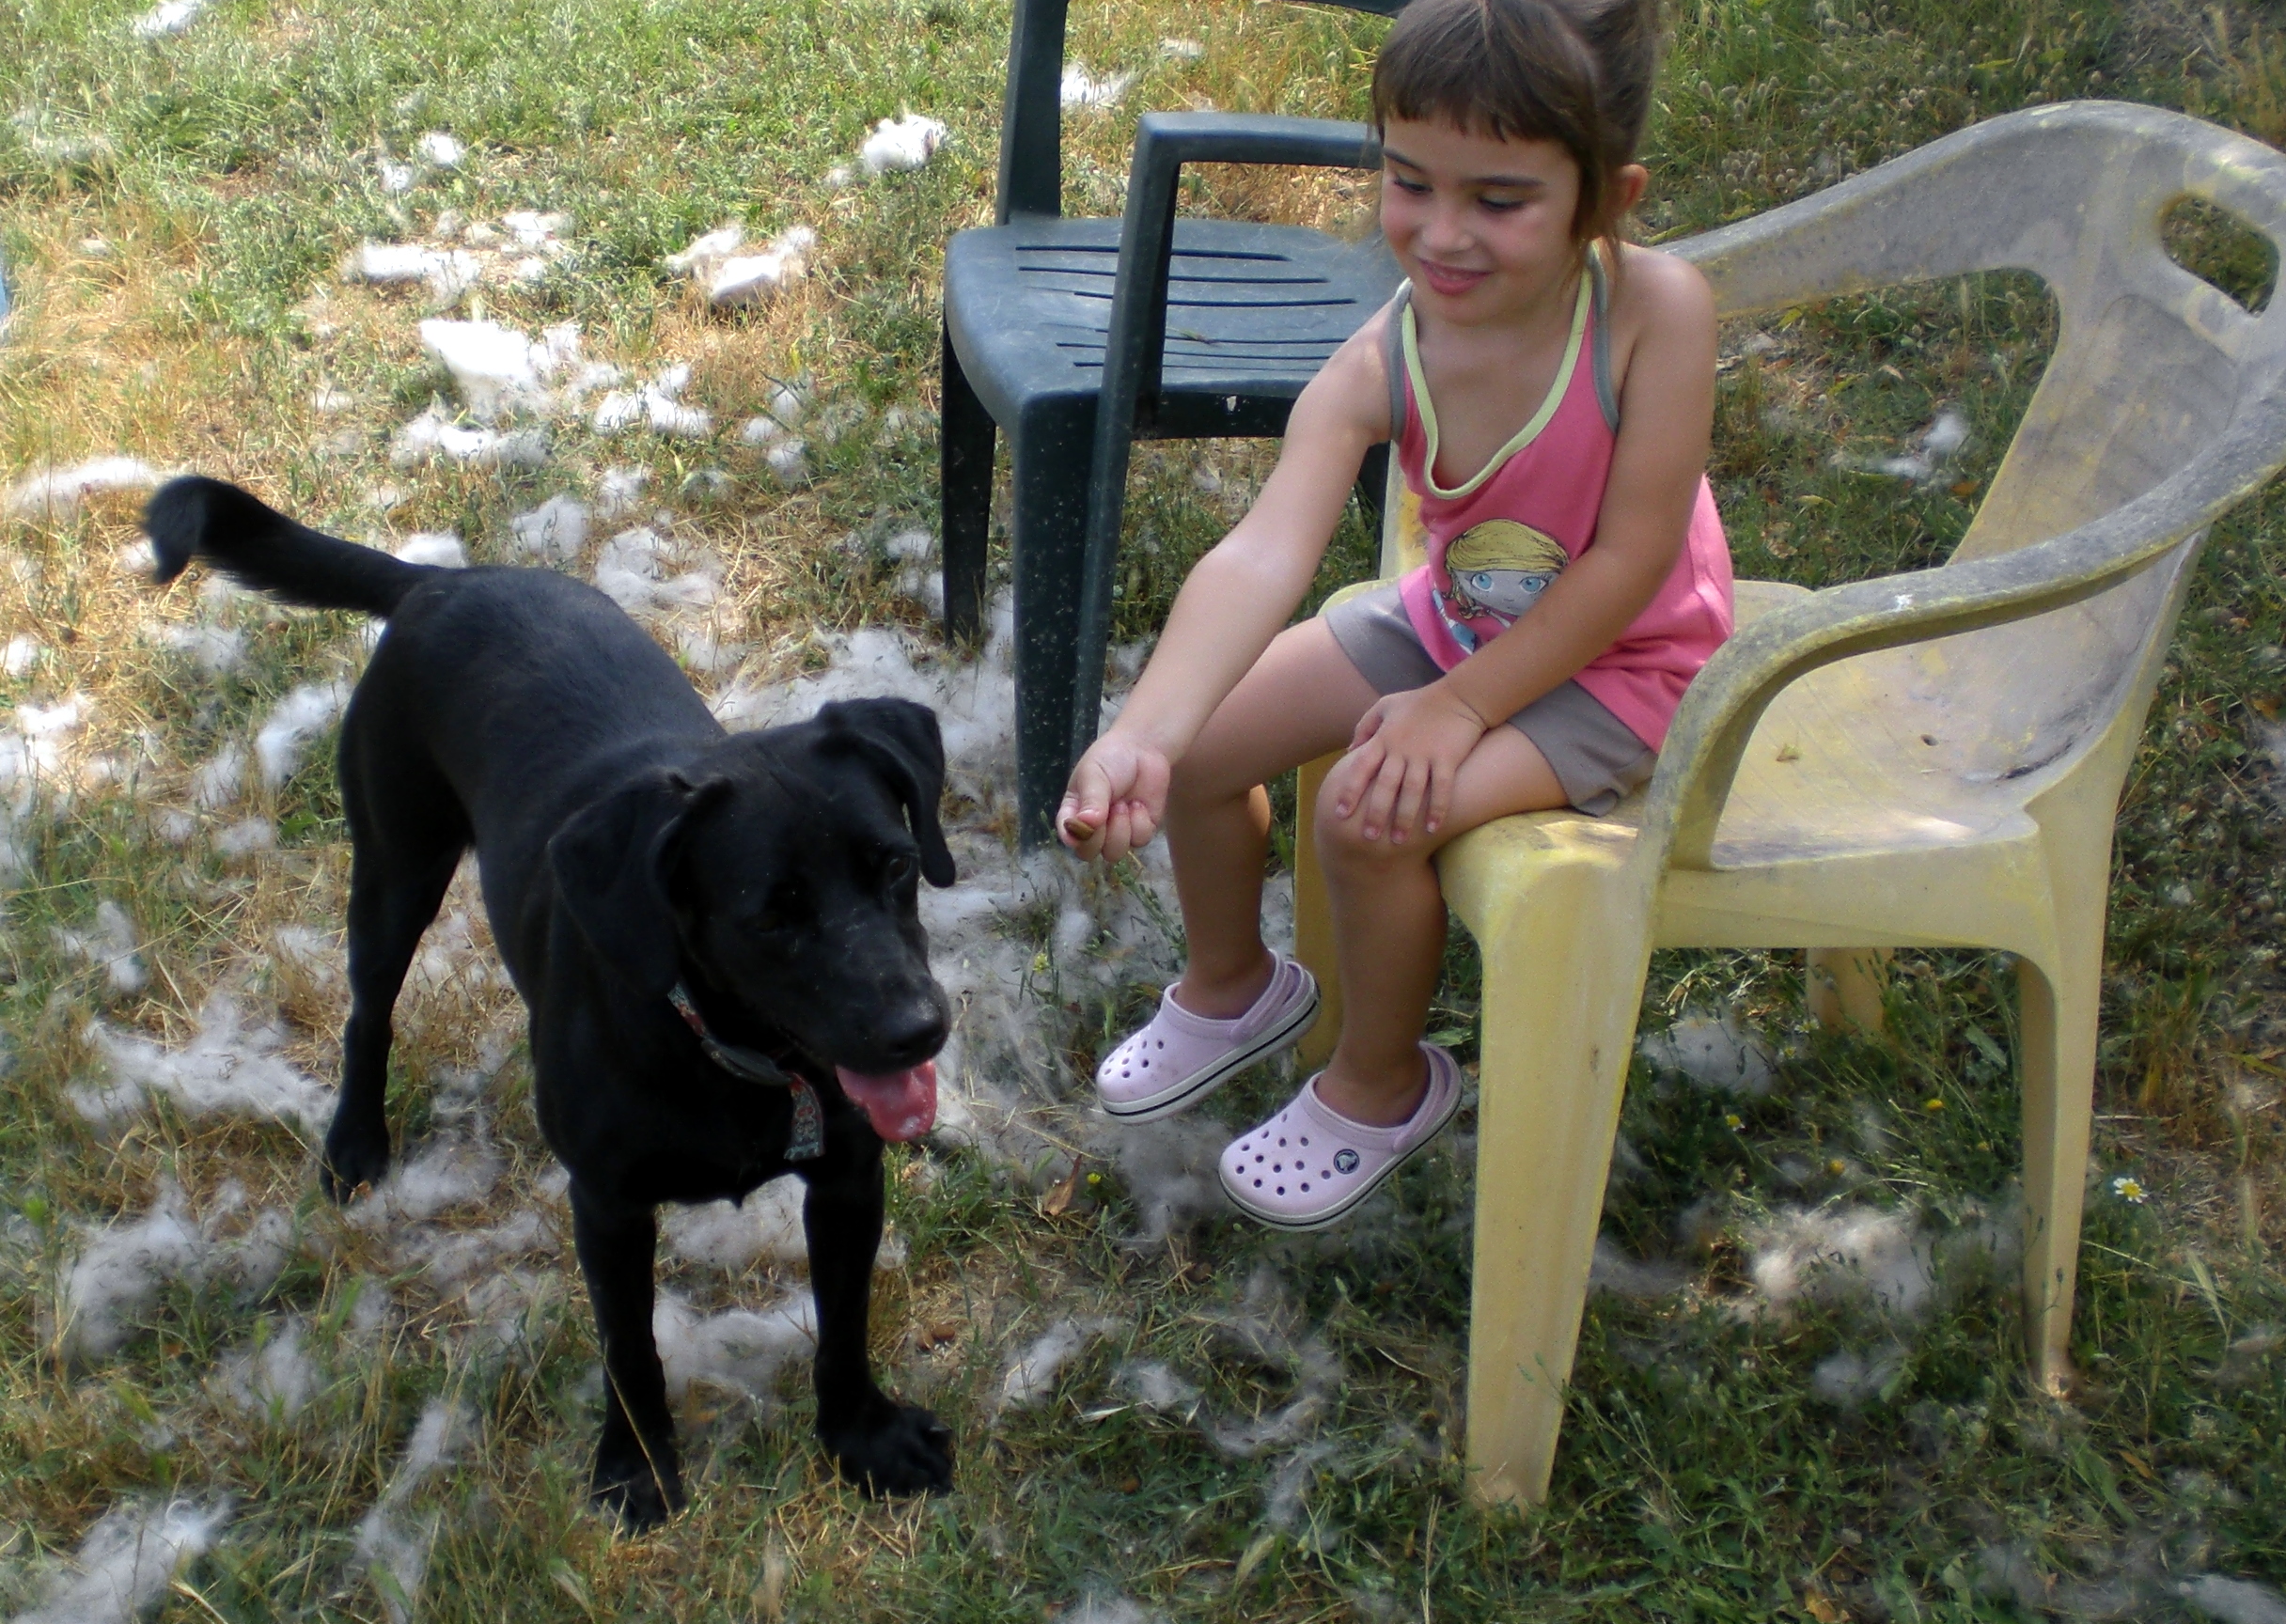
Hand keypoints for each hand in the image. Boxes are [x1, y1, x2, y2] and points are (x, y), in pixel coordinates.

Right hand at [1057, 732, 1172, 861]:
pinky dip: (1140, 822)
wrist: (1145, 750)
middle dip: (1100, 835)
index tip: (1083, 827)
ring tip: (1124, 803)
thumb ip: (1091, 800)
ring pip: (1114, 852)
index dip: (1074, 837)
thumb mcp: (1094, 775)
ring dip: (1121, 828)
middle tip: (1109, 808)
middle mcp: (1093, 828)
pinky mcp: (1140, 832)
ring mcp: (1117, 832)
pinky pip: (1138, 841)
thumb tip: (1087, 824)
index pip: (1068, 836)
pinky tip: (1138, 804)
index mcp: (1074, 813)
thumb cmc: (1111, 759)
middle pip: (1088, 852)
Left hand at [1326, 682, 1491, 843]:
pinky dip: (1438, 808)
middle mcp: (1401, 749)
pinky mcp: (1448, 758)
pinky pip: (1442, 788)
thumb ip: (1365, 727)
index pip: (1361, 768)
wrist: (1461, 696)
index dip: (1349, 792)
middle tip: (1369, 837)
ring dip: (1405, 818)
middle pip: (1385, 786)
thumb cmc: (1420, 703)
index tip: (1340, 814)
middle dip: (1375, 813)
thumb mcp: (1385, 706)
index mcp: (1384, 738)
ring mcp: (1425, 754)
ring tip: (1398, 840)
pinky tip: (1433, 828)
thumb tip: (1349, 751)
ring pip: (1411, 791)